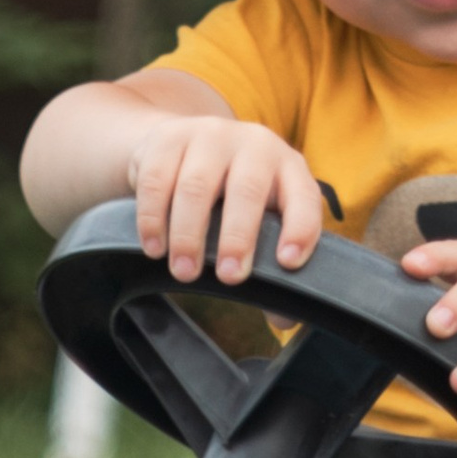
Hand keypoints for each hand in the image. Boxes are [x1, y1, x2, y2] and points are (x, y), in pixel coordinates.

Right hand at [126, 111, 325, 283]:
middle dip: (237, 237)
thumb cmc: (233, 193)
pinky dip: (153, 219)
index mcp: (288, 167)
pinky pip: (156, 181)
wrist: (184, 143)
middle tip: (228, 278)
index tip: (287, 262)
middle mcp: (254, 144)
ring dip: (189, 234)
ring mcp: (209, 136)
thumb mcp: (260, 217)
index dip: (300, 229)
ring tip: (184, 271)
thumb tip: (284, 321)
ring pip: (196, 187)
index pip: (303, 197)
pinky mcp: (167, 139)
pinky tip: (154, 248)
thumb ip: (273, 263)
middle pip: (247, 190)